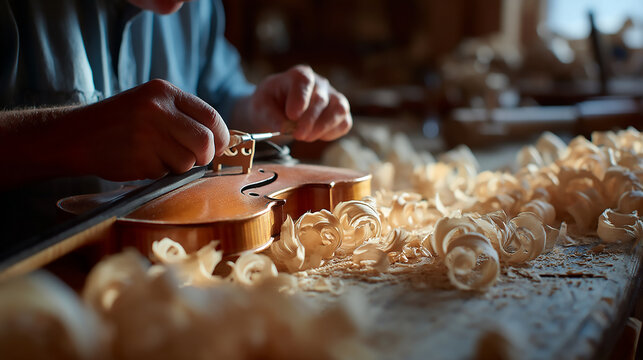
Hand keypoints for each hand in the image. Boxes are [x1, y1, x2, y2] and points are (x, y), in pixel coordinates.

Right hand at [67, 79, 228, 179]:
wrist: (74, 135)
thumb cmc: (121, 122)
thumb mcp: (151, 104)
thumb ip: (183, 117)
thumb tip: (222, 141)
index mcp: (164, 92)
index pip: (211, 116)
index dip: (221, 137)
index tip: (220, 147)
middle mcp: (157, 110)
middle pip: (205, 142)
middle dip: (205, 156)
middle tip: (194, 159)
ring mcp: (148, 134)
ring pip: (188, 162)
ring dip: (179, 166)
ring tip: (157, 156)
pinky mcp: (139, 159)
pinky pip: (166, 173)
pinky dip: (159, 172)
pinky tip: (141, 161)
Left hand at [242, 65, 351, 141]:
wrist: (277, 110)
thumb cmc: (269, 104)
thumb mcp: (261, 107)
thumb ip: (270, 116)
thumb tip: (285, 128)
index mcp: (299, 75)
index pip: (304, 81)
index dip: (300, 99)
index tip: (291, 116)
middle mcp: (319, 83)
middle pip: (320, 99)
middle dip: (308, 121)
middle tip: (297, 135)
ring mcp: (333, 97)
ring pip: (338, 110)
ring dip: (322, 128)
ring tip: (305, 137)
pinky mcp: (340, 113)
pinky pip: (344, 123)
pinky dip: (331, 133)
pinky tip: (315, 135)